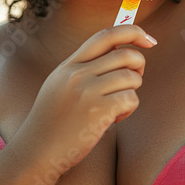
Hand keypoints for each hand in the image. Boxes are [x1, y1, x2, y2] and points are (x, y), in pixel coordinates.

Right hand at [13, 25, 156, 176]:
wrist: (35, 153)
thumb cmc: (53, 121)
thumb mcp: (61, 85)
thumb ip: (85, 67)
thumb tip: (120, 49)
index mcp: (70, 64)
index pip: (106, 35)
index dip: (132, 32)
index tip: (148, 39)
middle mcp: (78, 73)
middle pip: (126, 54)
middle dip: (140, 65)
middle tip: (134, 79)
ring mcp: (87, 91)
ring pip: (131, 78)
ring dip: (132, 91)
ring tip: (116, 106)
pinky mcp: (98, 111)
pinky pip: (131, 99)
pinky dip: (129, 109)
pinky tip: (114, 118)